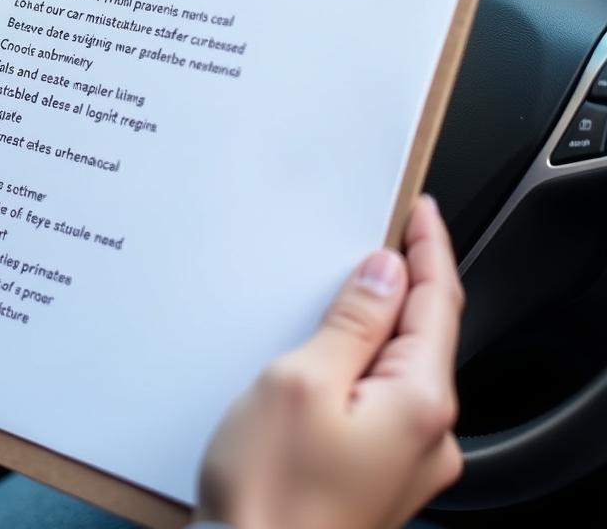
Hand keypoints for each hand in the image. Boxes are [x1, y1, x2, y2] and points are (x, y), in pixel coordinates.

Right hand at [197, 195, 463, 528]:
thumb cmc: (269, 495)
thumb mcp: (301, 380)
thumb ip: (352, 322)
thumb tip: (384, 273)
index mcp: (418, 404)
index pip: (436, 302)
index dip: (429, 248)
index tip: (421, 211)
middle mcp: (428, 437)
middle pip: (426, 335)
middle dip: (408, 281)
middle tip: (388, 234)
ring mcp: (407, 461)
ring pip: (404, 368)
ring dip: (383, 322)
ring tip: (355, 285)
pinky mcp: (378, 475)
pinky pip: (386, 400)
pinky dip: (368, 361)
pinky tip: (339, 352)